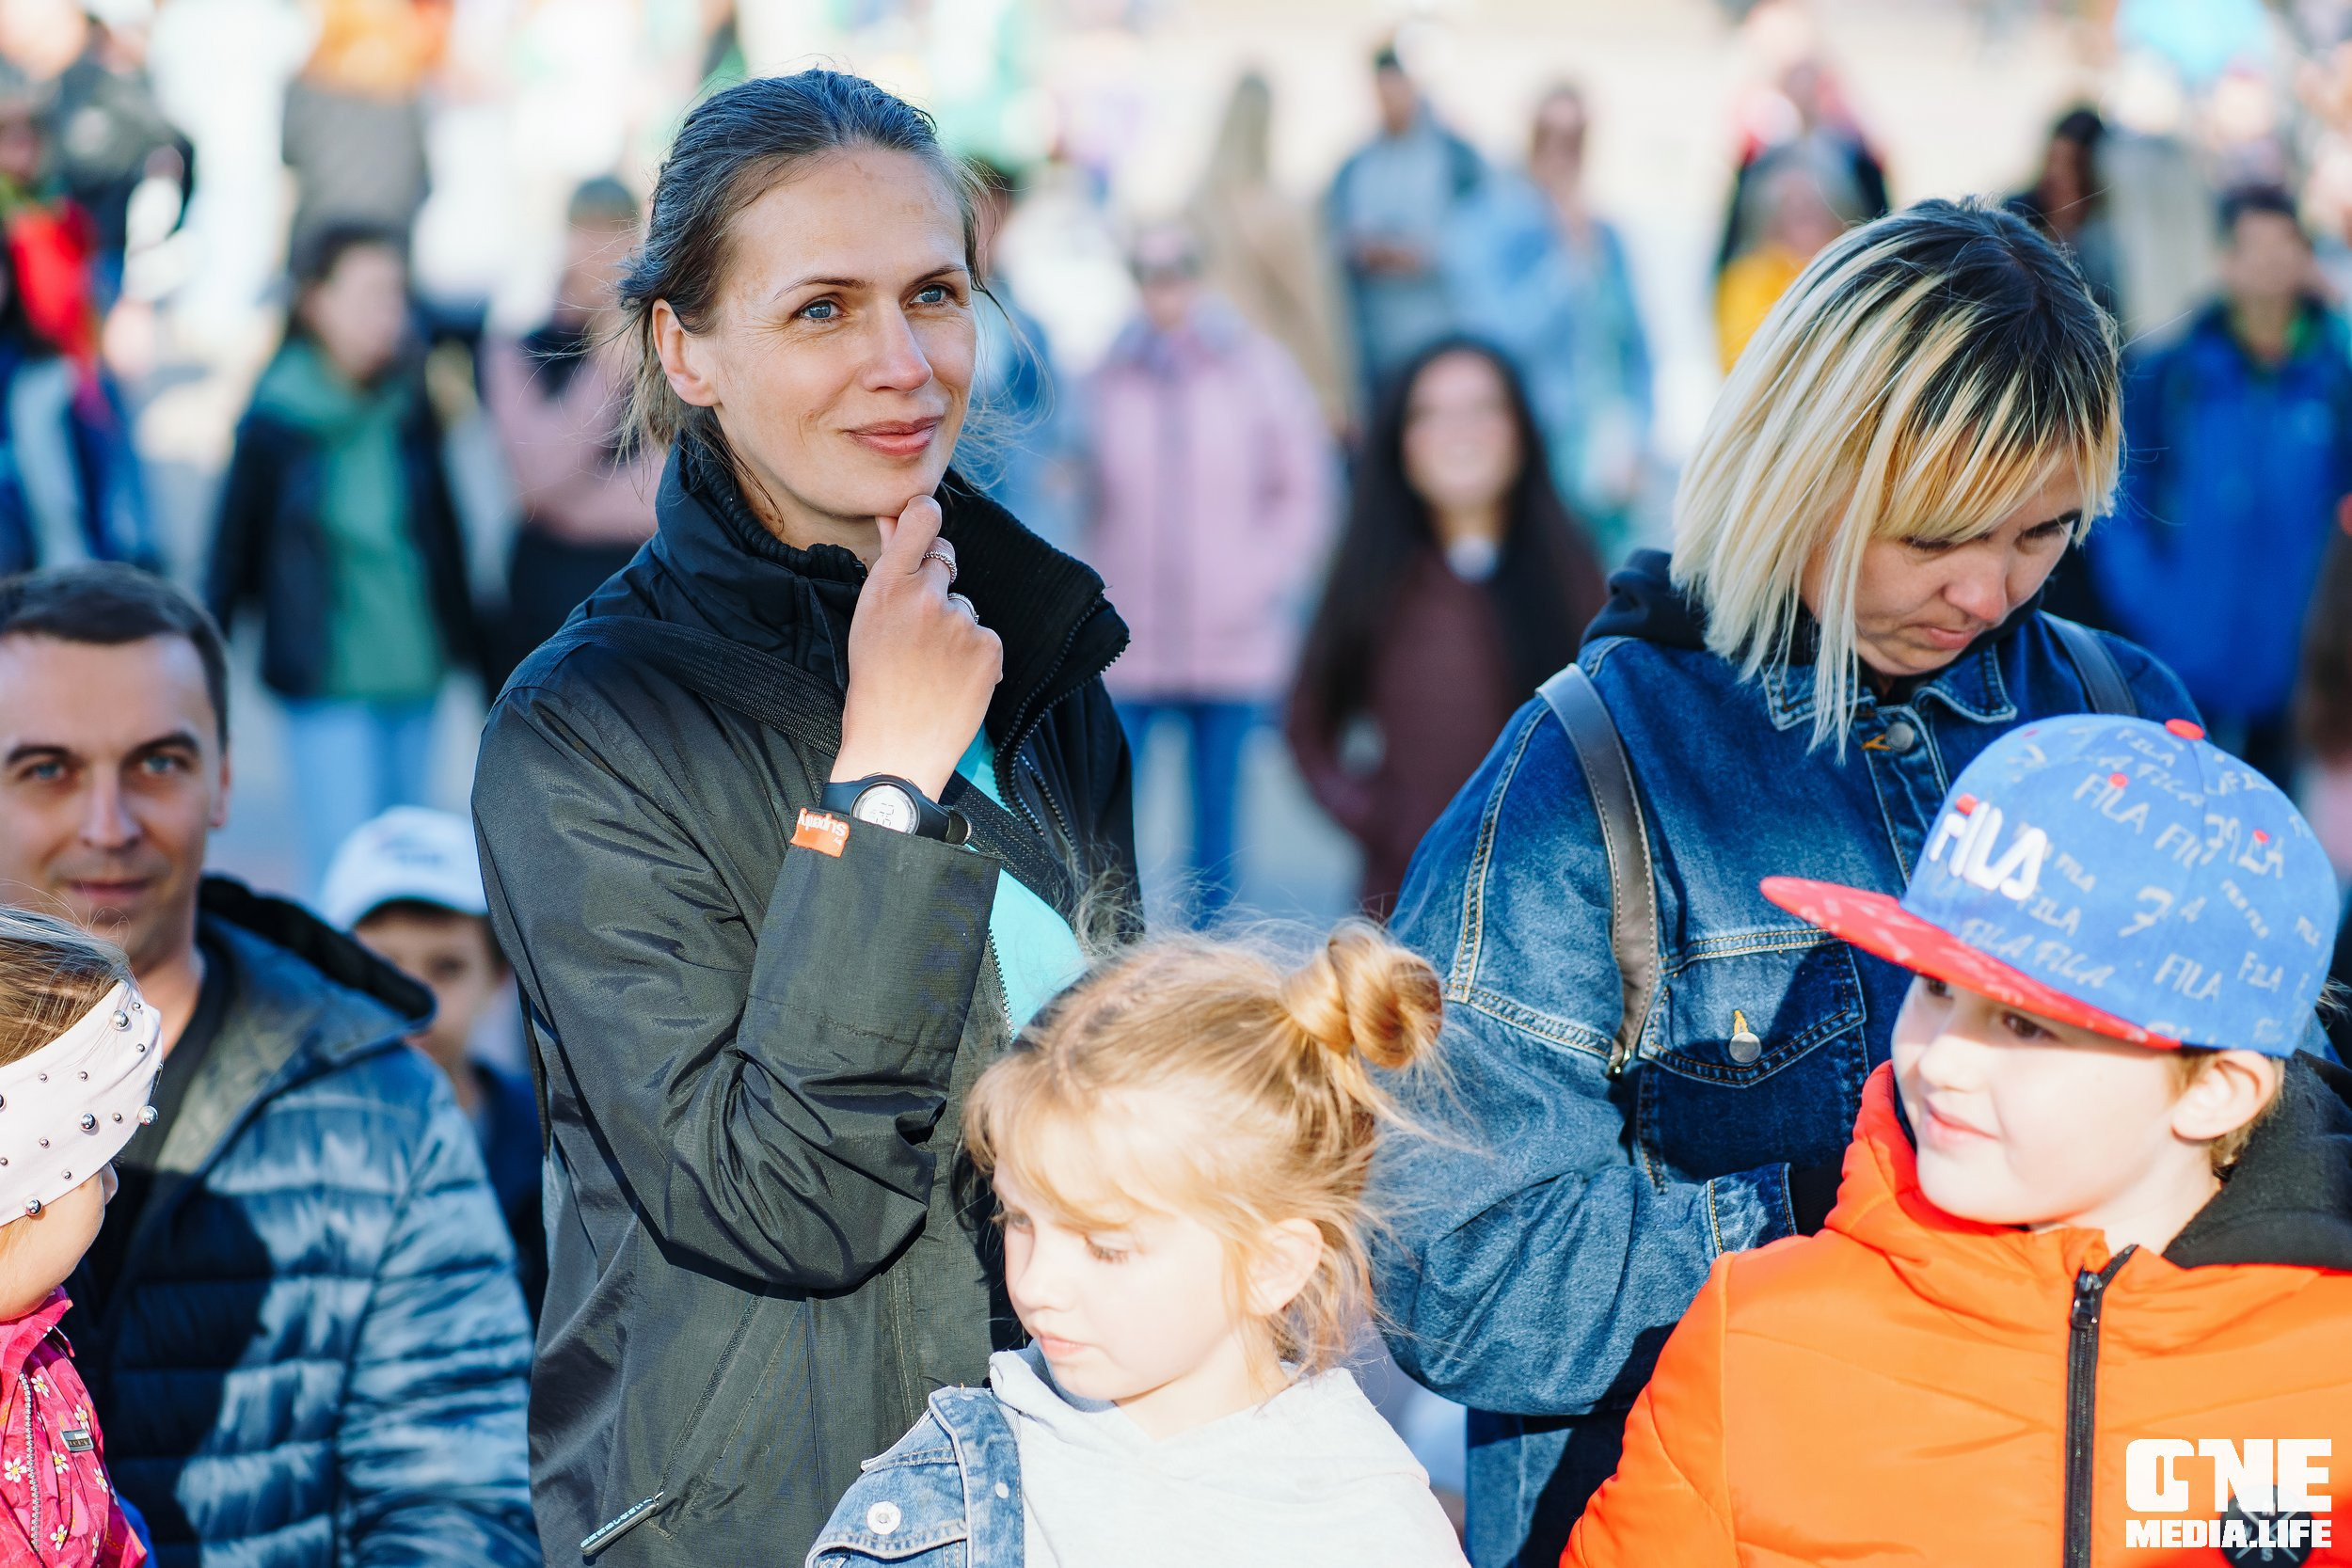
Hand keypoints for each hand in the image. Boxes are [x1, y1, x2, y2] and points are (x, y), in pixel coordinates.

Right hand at [832, 494, 1002, 800]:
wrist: (894, 748)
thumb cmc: (872, 683)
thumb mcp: (867, 618)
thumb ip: (887, 563)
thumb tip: (894, 515)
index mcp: (888, 585)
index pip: (923, 518)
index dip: (927, 517)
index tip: (924, 522)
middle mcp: (926, 595)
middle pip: (947, 561)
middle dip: (937, 586)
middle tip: (917, 633)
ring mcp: (961, 621)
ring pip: (966, 608)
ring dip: (955, 630)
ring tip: (931, 669)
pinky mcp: (989, 648)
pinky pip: (986, 638)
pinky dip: (977, 657)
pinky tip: (953, 682)